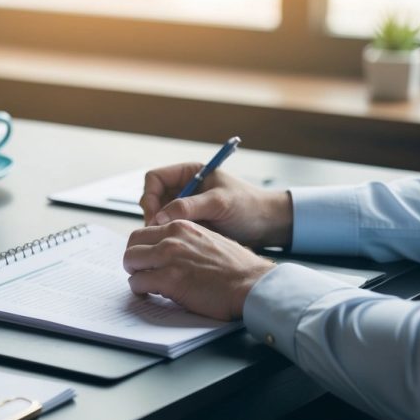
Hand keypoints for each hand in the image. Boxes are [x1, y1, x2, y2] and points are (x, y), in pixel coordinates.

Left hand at [124, 220, 275, 320]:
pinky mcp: (169, 279)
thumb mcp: (209, 240)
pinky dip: (140, 290)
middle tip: (141, 272)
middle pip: (132, 244)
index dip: (144, 248)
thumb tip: (170, 251)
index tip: (147, 259)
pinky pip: (138, 282)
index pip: (146, 231)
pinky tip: (152, 294)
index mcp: (183, 226)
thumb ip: (187, 241)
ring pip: (130, 261)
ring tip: (146, 284)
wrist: (252, 284)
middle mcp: (173, 238)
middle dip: (134, 260)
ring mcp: (169, 257)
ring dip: (135, 274)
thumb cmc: (237, 268)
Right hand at [140, 163, 292, 247]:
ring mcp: (187, 208)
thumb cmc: (249, 206)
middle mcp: (184, 189)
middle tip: (157, 233)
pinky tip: (178, 246)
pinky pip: (171, 230)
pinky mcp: (191, 225)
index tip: (155, 215)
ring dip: (160, 228)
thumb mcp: (219, 202)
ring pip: (159, 217)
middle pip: (153, 199)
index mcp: (190, 173)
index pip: (155, 178)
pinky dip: (170, 237)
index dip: (150, 196)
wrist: (269, 225)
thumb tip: (159, 217)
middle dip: (152, 215)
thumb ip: (189, 207)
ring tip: (169, 241)